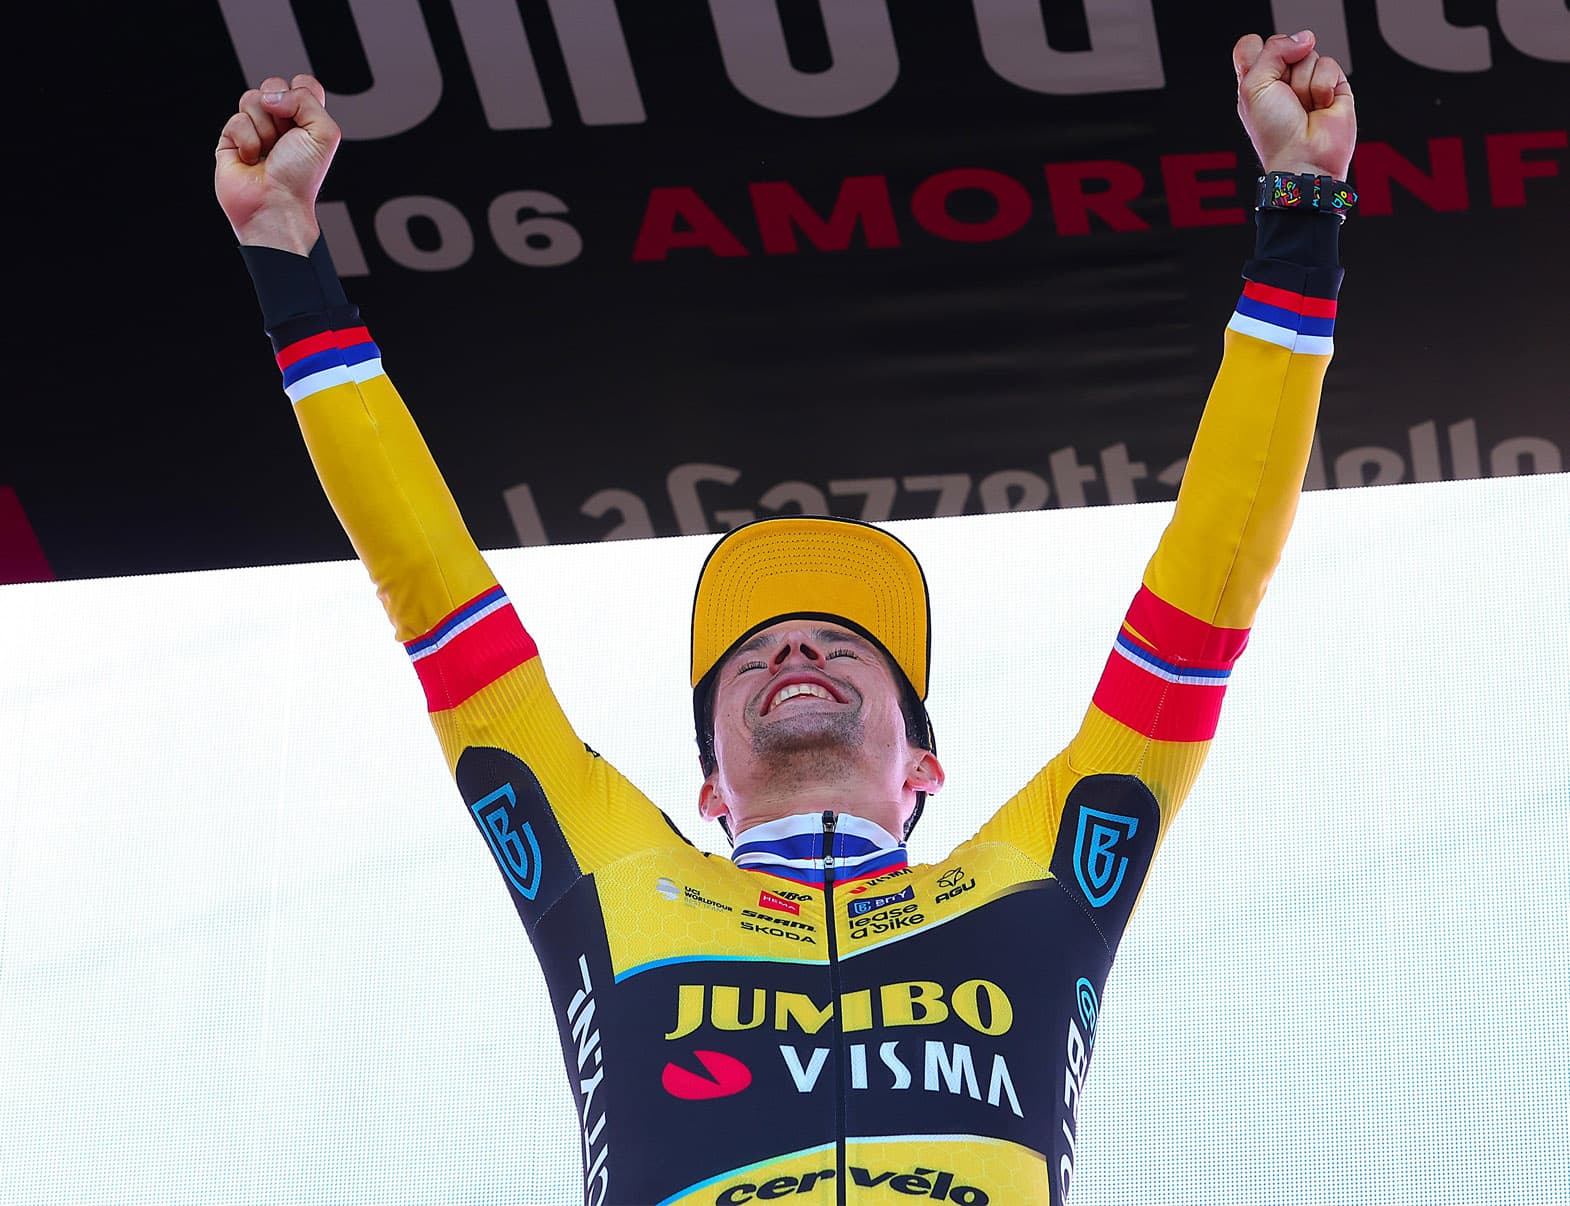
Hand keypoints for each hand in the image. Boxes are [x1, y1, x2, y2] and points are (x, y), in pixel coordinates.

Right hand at [214, 74, 339, 253]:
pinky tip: (252, 159)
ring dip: (264, 127)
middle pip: (273, 84)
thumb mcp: (324, 133)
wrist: (275, 204)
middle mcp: (280, 123)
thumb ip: (306, 99)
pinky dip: (247, 141)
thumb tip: (271, 95)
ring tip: (269, 151)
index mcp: (305, 120)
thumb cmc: (301, 177)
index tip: (305, 118)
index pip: (302, 83)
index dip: (302, 92)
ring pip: (251, 98)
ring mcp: (255, 129)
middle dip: (281, 109)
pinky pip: (235, 119)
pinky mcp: (231, 139)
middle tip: (286, 137)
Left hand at [1233, 31, 1355, 179]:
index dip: (1257, 53)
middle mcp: (1281, 80)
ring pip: (1308, 54)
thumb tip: (1305, 38)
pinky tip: (1320, 107)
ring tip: (1303, 107)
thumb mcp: (1254, 85)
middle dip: (1283, 71)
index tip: (1258, 77)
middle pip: (1284, 45)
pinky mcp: (1333, 86)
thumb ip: (1274, 50)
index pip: (1252, 45)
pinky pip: (1329, 64)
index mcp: (1255, 81)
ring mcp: (1307, 82)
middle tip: (1283, 98)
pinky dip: (1322, 87)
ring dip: (1302, 83)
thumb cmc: (1274, 131)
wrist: (1303, 157)